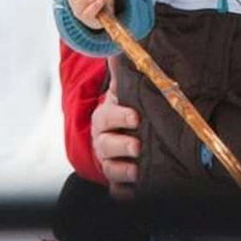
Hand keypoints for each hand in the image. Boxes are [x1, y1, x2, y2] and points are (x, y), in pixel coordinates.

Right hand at [91, 60, 139, 197]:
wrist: (121, 136)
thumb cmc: (125, 111)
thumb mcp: (124, 92)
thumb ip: (123, 72)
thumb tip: (118, 47)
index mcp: (105, 118)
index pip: (108, 117)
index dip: (120, 117)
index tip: (136, 117)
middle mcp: (103, 141)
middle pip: (106, 145)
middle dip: (121, 145)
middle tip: (137, 145)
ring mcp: (109, 162)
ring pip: (110, 169)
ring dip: (122, 170)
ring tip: (137, 170)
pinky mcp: (117, 181)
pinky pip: (117, 191)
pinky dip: (124, 193)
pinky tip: (133, 193)